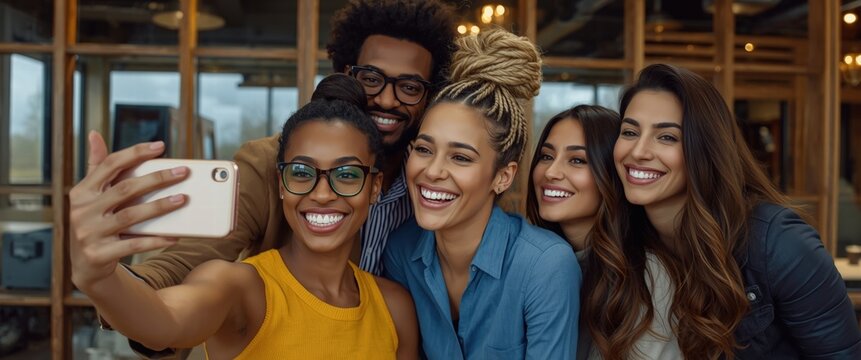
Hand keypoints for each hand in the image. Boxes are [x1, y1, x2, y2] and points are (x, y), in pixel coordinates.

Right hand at [70, 132, 189, 289]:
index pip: (110, 165)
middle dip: (157, 178)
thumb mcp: (90, 196)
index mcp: (81, 192)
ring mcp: (89, 233)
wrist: (85, 265)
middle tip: (182, 172)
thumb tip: (94, 134)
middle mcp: (82, 211)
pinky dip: (156, 240)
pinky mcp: (99, 254)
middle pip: (126, 189)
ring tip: (183, 199)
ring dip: (160, 207)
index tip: (160, 146)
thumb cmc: (94, 221)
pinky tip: (175, 235)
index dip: (135, 153)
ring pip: (131, 216)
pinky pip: (134, 244)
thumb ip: (96, 167)